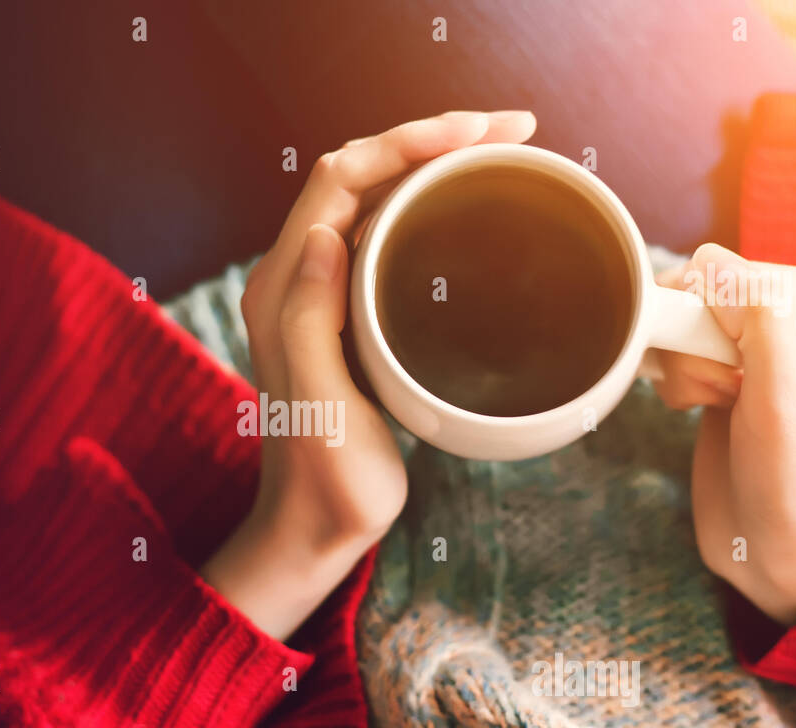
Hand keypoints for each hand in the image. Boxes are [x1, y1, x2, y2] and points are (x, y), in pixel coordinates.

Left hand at [202, 110, 537, 640]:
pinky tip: (469, 211)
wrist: (317, 528)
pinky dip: (428, 207)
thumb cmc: (326, 482)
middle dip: (430, 138)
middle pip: (360, 174)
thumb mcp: (322, 407)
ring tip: (501, 153)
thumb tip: (326, 236)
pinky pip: (385, 237)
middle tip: (512, 131)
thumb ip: (310, 321)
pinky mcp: (348, 316)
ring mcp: (322, 296)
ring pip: (375, 200)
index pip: (340, 178)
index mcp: (283, 291)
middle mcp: (296, 280)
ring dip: (433, 165)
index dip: (407, 140)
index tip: (480, 131)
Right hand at [650, 243, 795, 623]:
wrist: (775, 543)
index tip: (742, 379)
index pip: (728, 272)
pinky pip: (669, 344)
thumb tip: (712, 264)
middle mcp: (792, 308)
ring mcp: (754, 336)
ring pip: (675, 318)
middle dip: (694, 347)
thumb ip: (756, 319)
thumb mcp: (781, 395)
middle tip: (728, 395)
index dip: (714, 327)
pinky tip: (702, 407)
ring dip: (682, 368)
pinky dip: (673, 379)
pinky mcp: (721, 363)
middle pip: (696, 290)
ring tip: (719, 405)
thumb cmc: (795, 480)